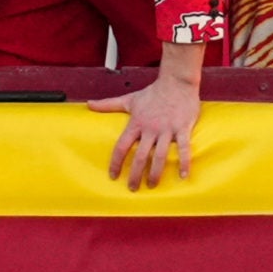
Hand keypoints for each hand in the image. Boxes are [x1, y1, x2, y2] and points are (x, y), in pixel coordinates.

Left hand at [89, 71, 199, 190]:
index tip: (113, 175)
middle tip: (131, 188)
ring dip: (156, 173)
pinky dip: (184, 163)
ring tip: (152, 186)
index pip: (122, 146)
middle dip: (135, 174)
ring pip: (160, 155)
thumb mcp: (128, 100)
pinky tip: (183, 177)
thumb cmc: (151, 93)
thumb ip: (108, 104)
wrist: (176, 83)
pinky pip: (184, 149)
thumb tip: (88, 104)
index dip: (116, 162)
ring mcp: (167, 129)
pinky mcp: (182, 129)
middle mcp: (150, 128)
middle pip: (140, 155)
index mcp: (136, 123)